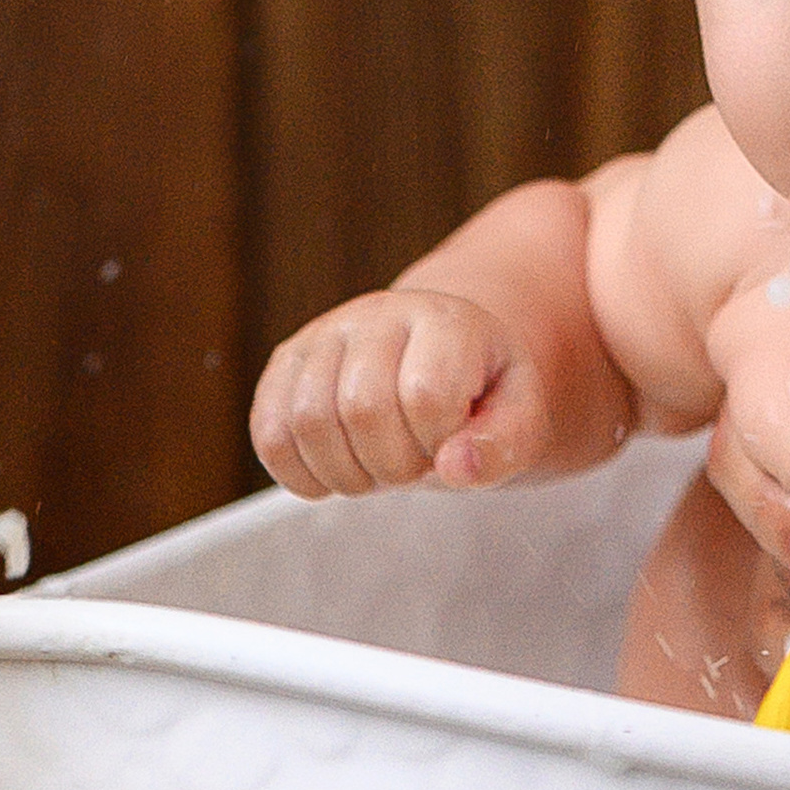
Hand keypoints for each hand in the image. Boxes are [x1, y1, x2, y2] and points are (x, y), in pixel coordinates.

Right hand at [250, 286, 552, 498]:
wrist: (438, 365)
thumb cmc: (481, 397)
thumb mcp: (520, 419)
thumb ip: (504, 445)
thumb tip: (455, 468)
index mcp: (445, 320)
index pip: (425, 395)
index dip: (439, 444)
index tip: (453, 445)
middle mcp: (376, 314)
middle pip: (362, 409)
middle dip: (394, 465)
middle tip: (416, 465)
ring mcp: (323, 335)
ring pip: (308, 422)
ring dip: (348, 475)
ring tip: (379, 470)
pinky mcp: (285, 365)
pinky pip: (269, 434)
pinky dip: (300, 475)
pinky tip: (336, 473)